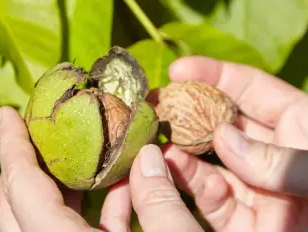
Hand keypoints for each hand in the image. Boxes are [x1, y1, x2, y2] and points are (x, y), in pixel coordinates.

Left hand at [0, 106, 204, 231]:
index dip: (13, 147)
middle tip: (42, 125)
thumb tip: (148, 155)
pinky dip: (95, 207)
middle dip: (29, 160)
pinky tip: (122, 187)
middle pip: (21, 204)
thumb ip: (160, 204)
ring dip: (67, 181)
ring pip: (48, 216)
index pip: (22, 191)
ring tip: (88, 149)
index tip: (7, 113)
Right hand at [156, 56, 307, 230]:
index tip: (178, 69)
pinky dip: (192, 184)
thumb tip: (225, 139)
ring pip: (211, 161)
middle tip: (158, 104)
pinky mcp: (244, 219)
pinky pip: (213, 198)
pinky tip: (173, 171)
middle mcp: (271, 154)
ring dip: (183, 150)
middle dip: (189, 111)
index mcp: (300, 126)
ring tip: (159, 140)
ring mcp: (255, 186)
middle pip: (223, 123)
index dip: (215, 74)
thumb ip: (283, 158)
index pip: (251, 89)